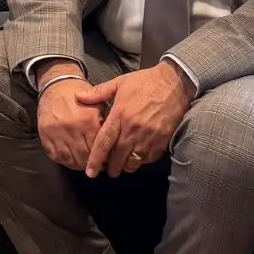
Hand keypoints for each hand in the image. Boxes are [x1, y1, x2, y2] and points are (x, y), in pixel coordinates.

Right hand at [35, 62, 103, 169]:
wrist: (56, 85)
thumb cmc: (80, 95)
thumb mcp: (98, 104)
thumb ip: (106, 123)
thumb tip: (115, 144)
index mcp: (88, 120)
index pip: (98, 148)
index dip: (104, 158)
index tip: (107, 161)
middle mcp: (72, 128)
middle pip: (85, 157)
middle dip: (92, 164)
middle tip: (97, 166)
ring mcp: (57, 133)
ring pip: (70, 160)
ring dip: (79, 165)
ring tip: (85, 165)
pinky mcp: (45, 135)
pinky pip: (56, 156)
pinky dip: (65, 162)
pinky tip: (72, 160)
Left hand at [77, 61, 194, 178]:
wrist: (175, 82)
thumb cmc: (145, 81)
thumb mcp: (120, 82)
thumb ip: (98, 93)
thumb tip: (78, 97)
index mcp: (120, 115)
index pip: (104, 143)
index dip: (95, 159)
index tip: (90, 172)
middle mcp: (133, 129)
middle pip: (118, 157)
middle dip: (112, 168)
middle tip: (108, 171)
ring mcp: (149, 136)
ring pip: (134, 161)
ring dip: (127, 166)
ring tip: (123, 165)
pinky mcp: (163, 139)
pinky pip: (149, 158)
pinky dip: (142, 161)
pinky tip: (139, 157)